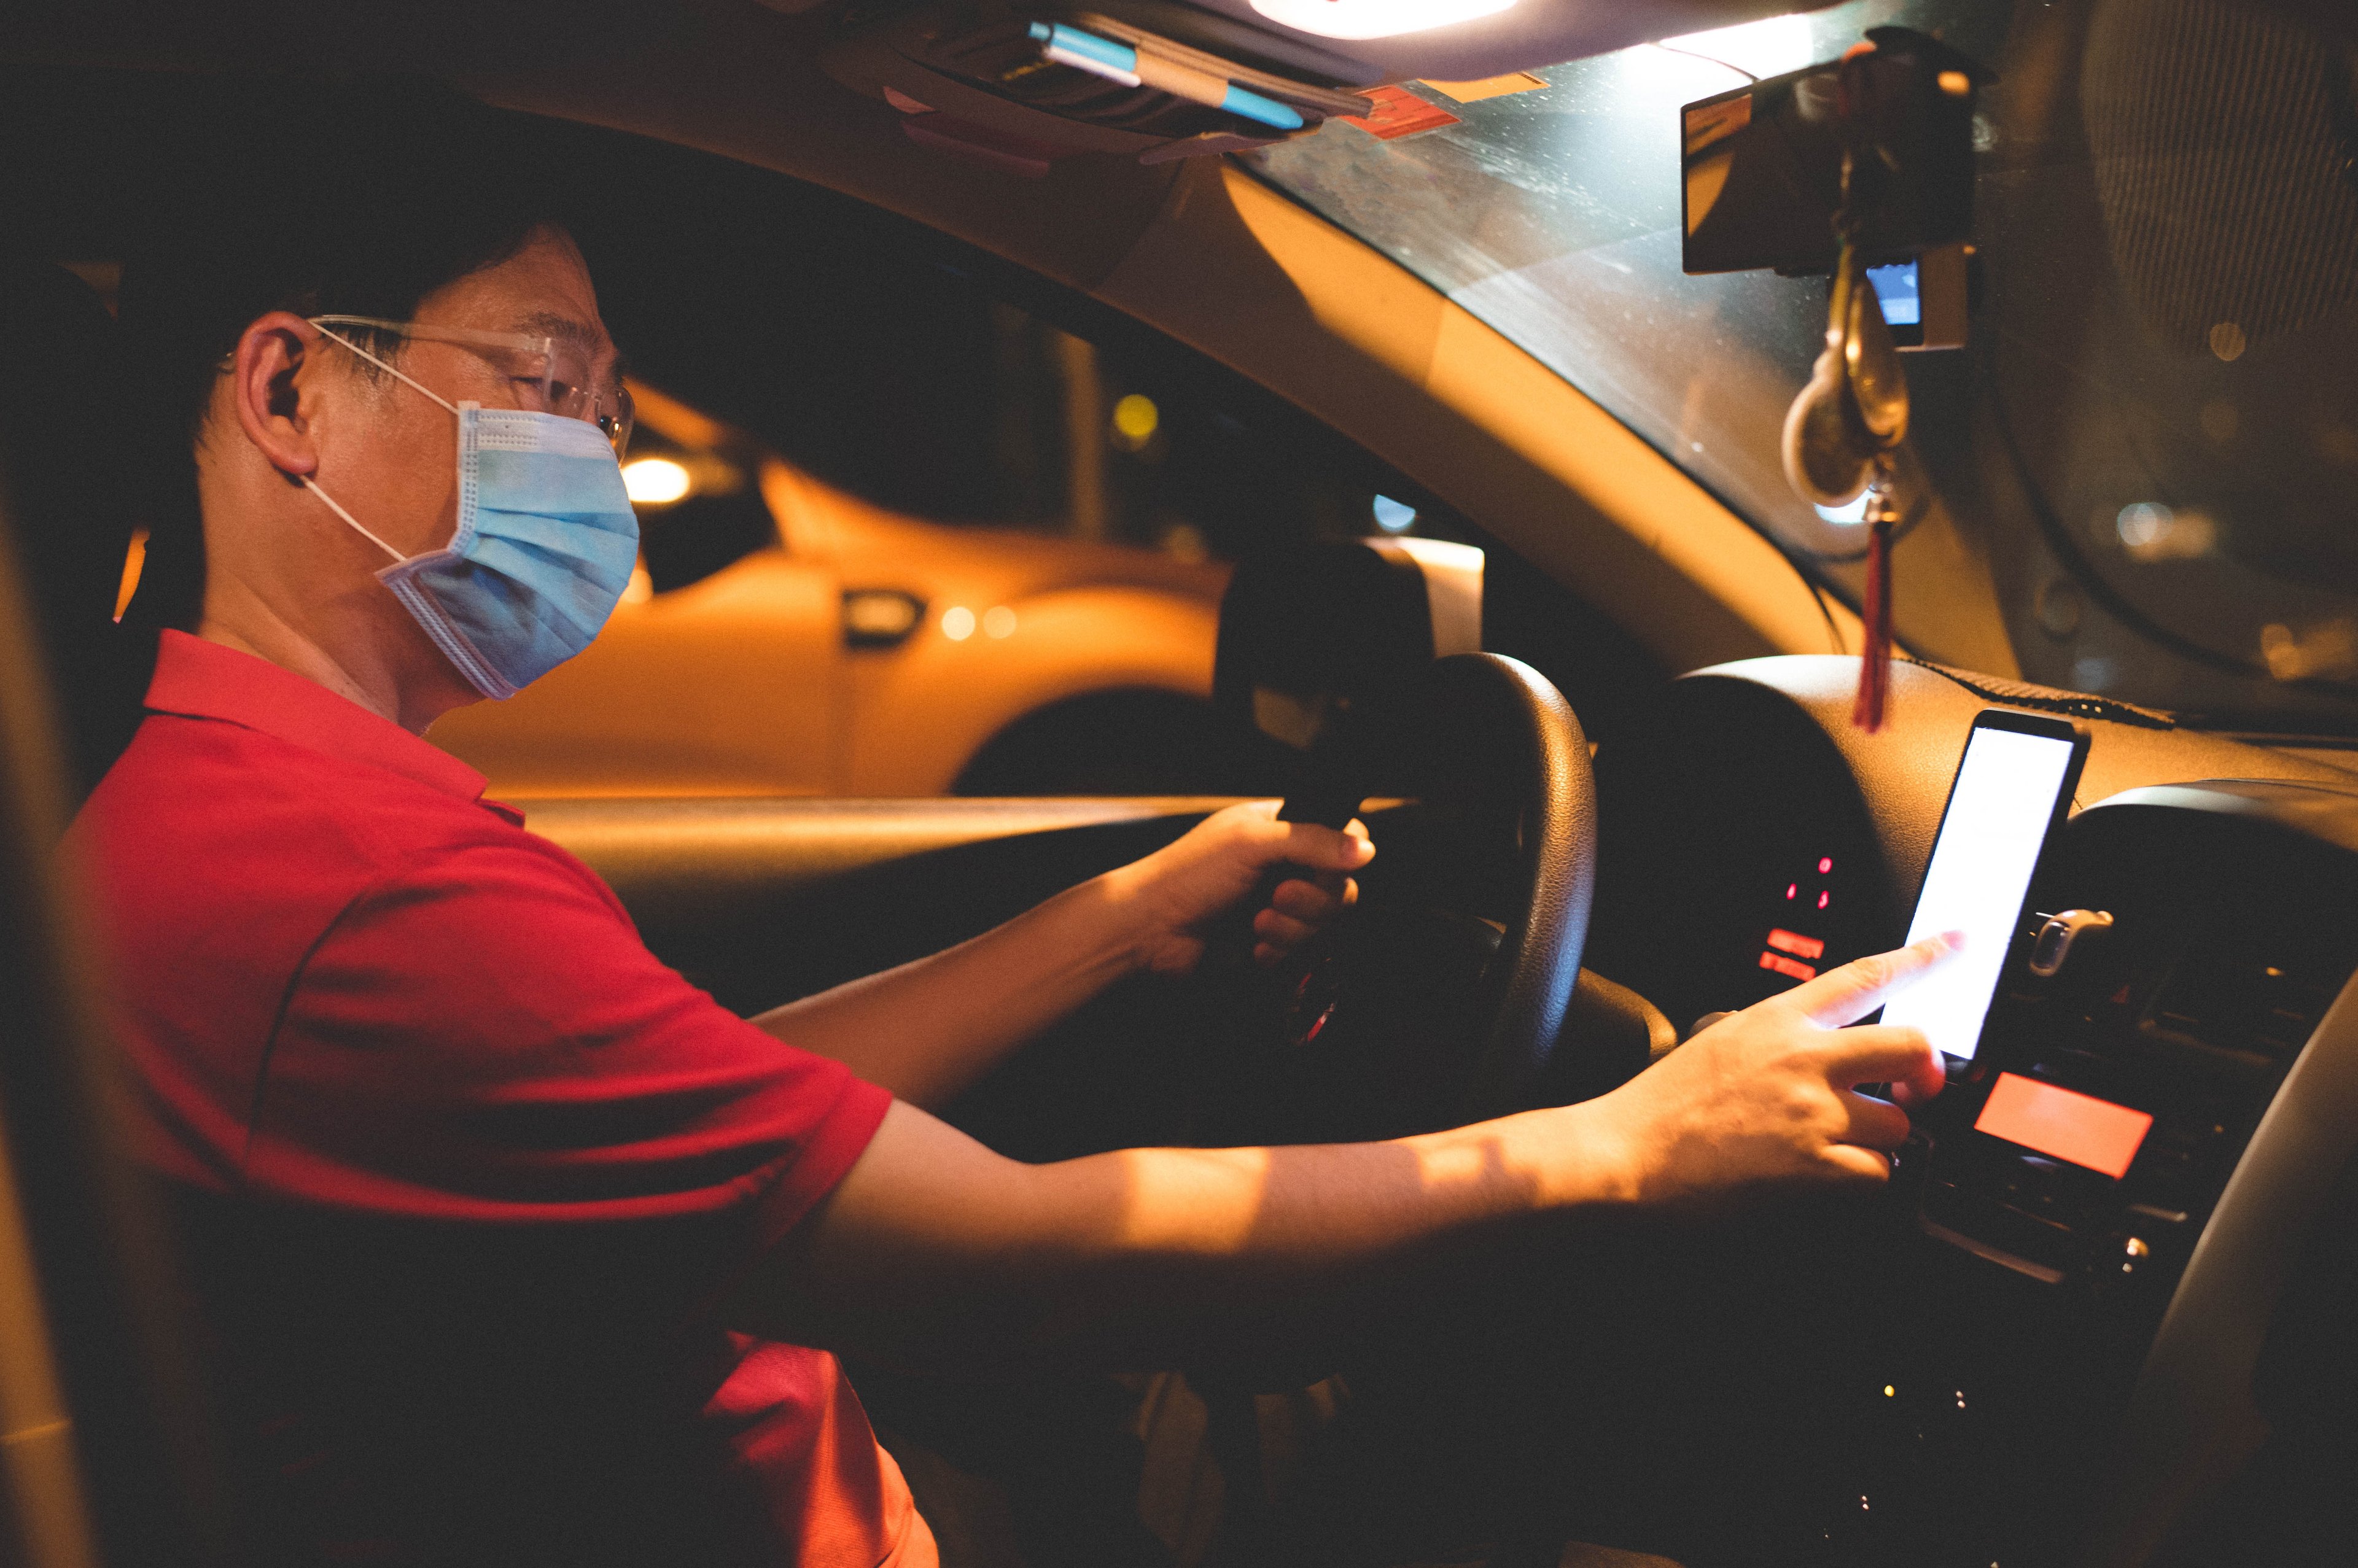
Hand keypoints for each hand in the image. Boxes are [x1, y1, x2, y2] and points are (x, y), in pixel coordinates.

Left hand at [1110, 801, 1374, 975]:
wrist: (1150, 930)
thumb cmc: (1188, 875)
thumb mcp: (1251, 844)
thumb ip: (1311, 841)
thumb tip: (1365, 849)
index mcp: (1280, 829)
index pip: (1342, 836)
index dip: (1342, 857)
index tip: (1321, 868)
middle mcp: (1285, 865)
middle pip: (1340, 887)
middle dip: (1311, 901)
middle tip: (1275, 897)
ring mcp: (1279, 904)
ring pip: (1323, 923)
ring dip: (1292, 929)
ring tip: (1255, 923)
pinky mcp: (1271, 940)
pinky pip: (1302, 951)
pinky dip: (1278, 951)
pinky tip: (1250, 944)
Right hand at [1586, 933, 1960, 1204]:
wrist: (1626, 1155)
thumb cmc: (1661, 1108)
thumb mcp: (1718, 1043)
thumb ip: (1779, 1040)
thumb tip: (1829, 1057)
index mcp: (1777, 1020)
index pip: (1863, 977)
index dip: (1921, 957)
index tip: (1959, 943)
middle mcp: (1803, 1057)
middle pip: (1912, 1046)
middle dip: (1923, 1073)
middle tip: (1910, 1089)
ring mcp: (1813, 1111)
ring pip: (1899, 1122)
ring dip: (1878, 1139)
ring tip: (1833, 1146)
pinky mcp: (1816, 1165)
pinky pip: (1879, 1172)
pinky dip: (1862, 1179)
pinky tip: (1824, 1177)